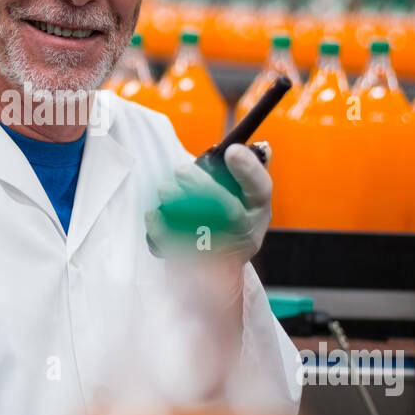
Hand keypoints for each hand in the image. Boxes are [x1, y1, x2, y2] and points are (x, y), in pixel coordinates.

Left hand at [145, 144, 271, 260]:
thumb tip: (261, 147)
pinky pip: (179, 248)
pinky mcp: (197, 265)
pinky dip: (163, 230)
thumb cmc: (227, 218)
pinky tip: (153, 214)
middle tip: (181, 169)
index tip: (231, 150)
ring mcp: (222, 252)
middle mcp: (246, 232)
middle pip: (229, 212)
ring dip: (181, 207)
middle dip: (205, 188)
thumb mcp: (244, 197)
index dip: (249, 170)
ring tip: (164, 188)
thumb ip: (246, 172)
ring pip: (204, 232)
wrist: (216, 267)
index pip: (260, 188)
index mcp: (257, 209)